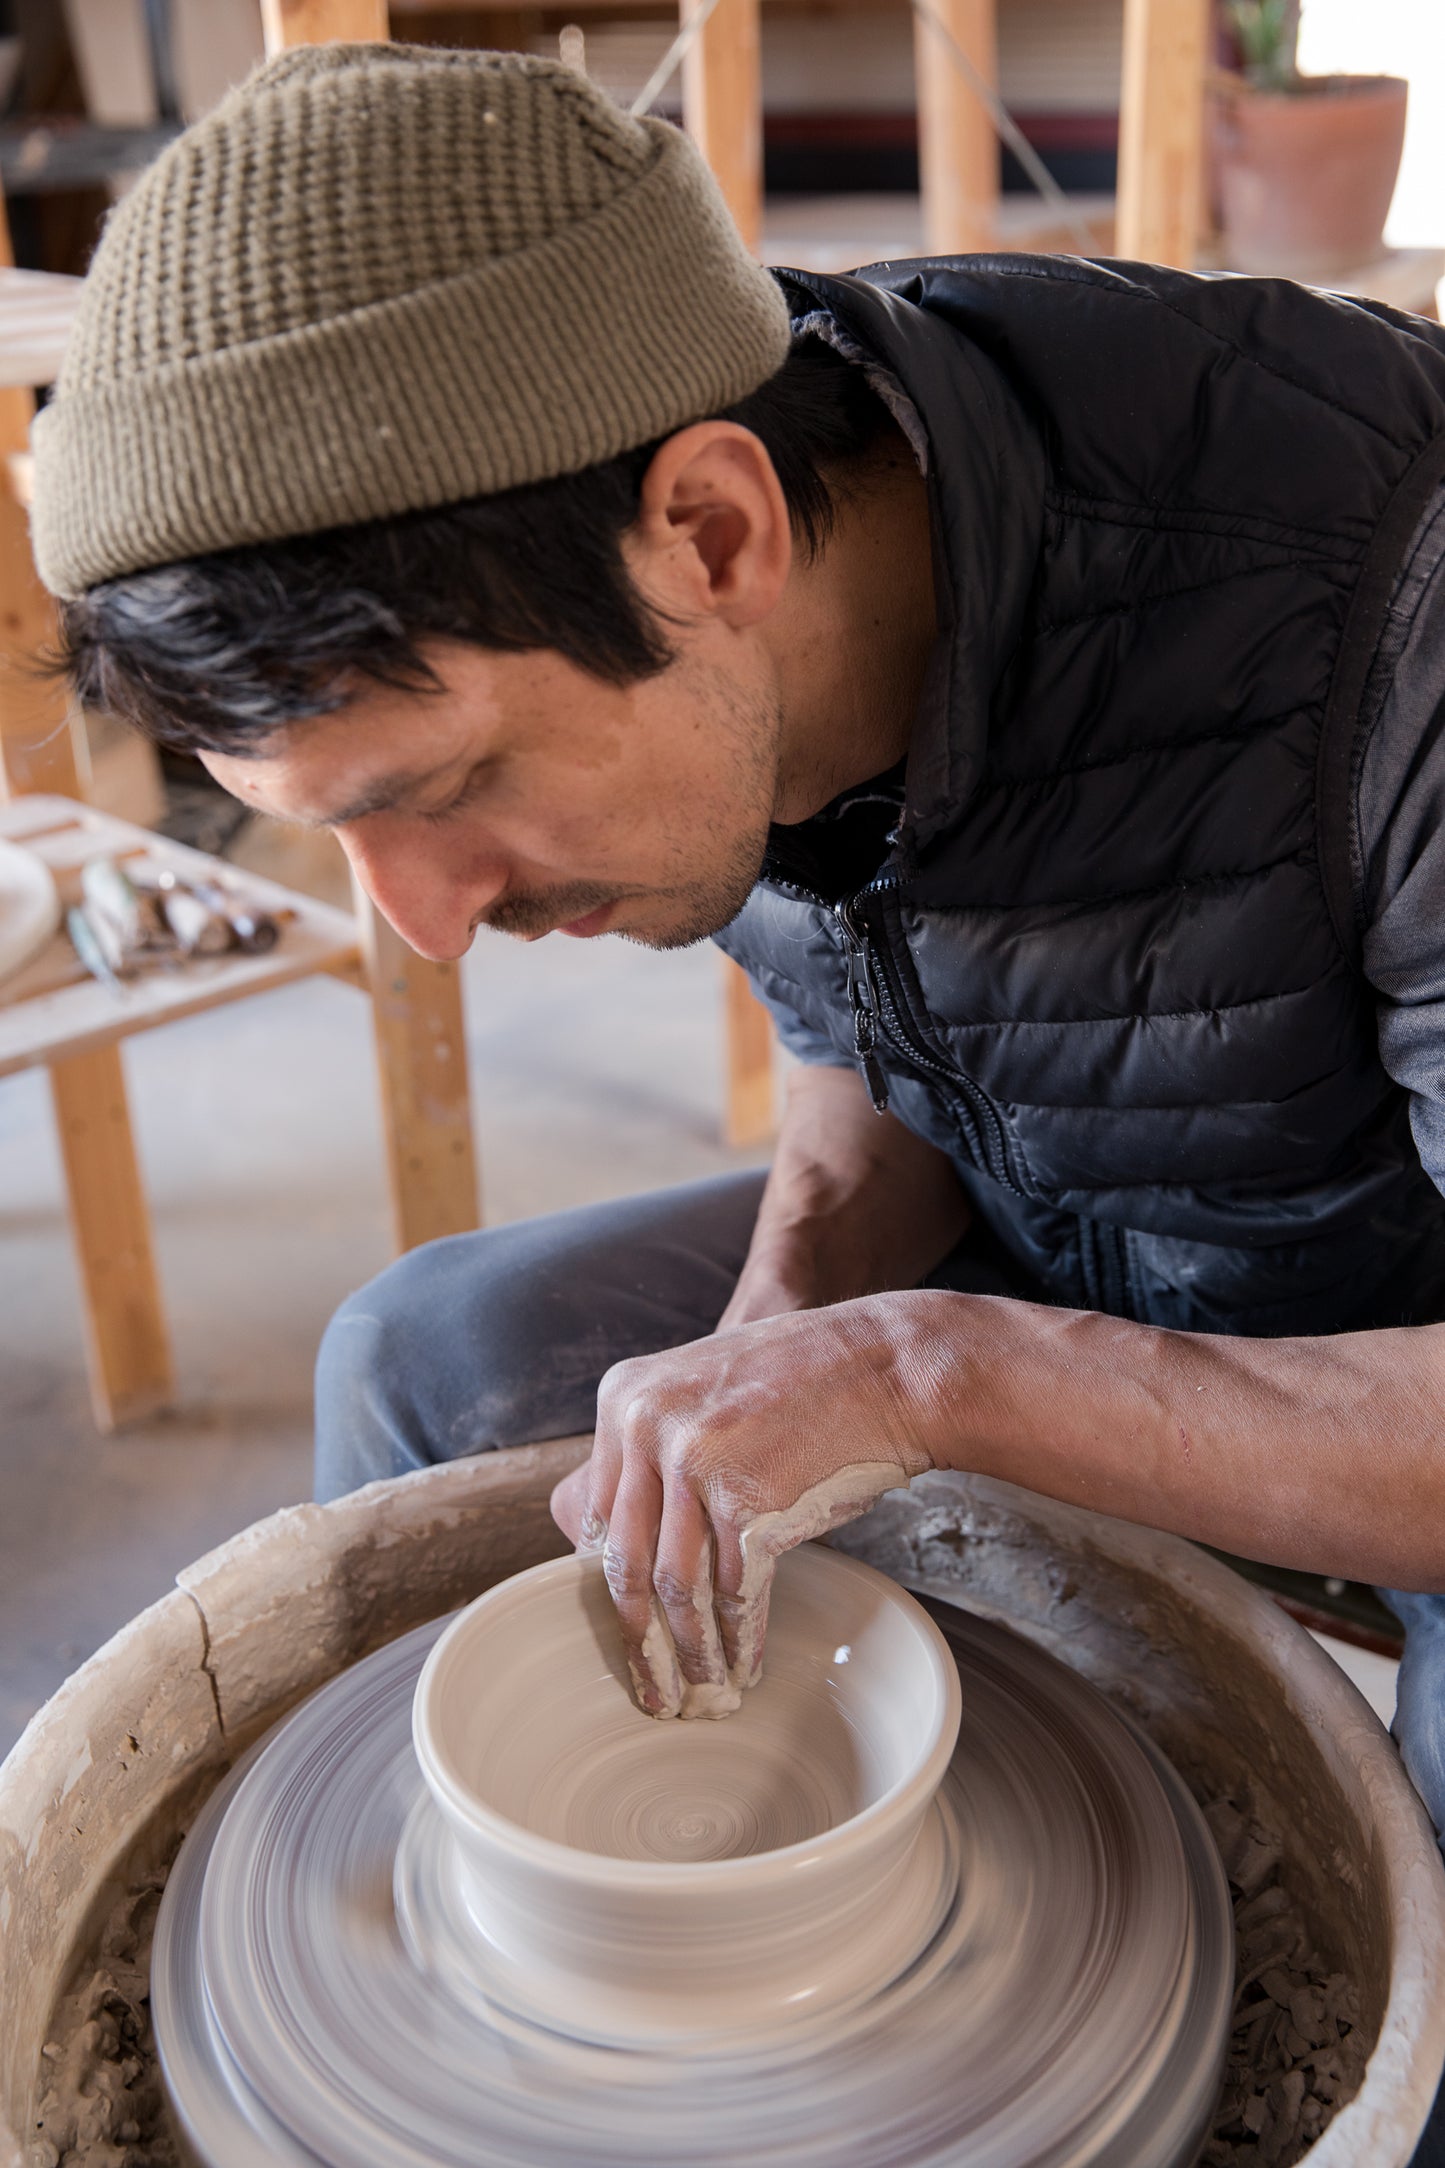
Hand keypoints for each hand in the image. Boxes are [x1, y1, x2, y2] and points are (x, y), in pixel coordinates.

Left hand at [549, 1294, 942, 1718]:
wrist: (888, 1365)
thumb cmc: (807, 1382)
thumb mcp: (703, 1390)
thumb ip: (658, 1448)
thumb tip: (632, 1541)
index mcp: (622, 1398)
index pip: (598, 1516)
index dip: (613, 1586)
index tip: (626, 1630)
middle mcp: (644, 1426)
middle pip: (626, 1561)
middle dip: (639, 1641)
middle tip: (652, 1691)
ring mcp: (693, 1462)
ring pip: (677, 1587)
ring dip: (692, 1654)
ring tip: (702, 1694)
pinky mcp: (747, 1500)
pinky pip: (736, 1591)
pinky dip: (741, 1638)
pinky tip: (746, 1664)